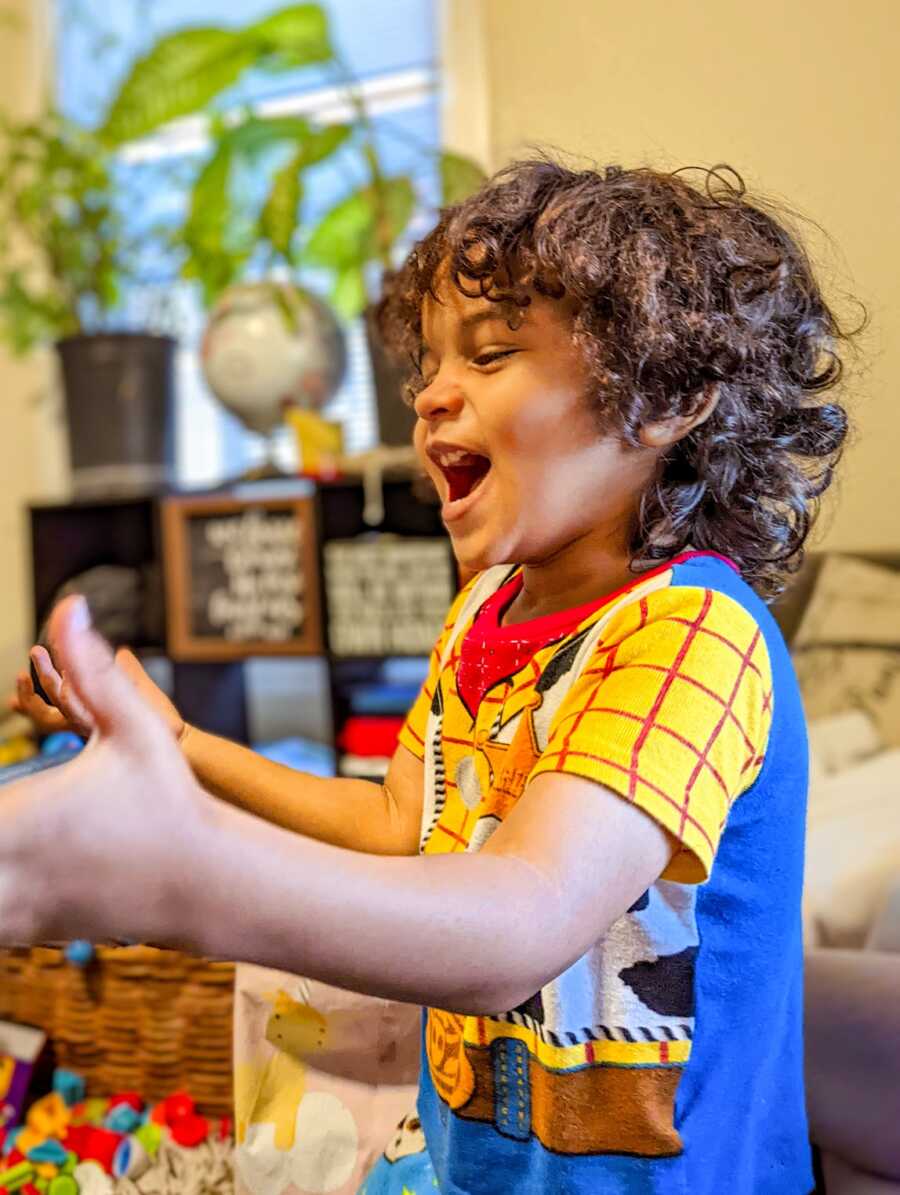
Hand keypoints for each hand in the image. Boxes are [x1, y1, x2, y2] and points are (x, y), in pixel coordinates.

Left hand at [0, 596, 208, 947]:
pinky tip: (12, 871)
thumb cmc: (170, 801)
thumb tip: (70, 604)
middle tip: (4, 808)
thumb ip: (91, 669)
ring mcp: (16, 911)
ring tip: (9, 842)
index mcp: (14, 821)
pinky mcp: (30, 931)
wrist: (205, 883)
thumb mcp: (137, 727)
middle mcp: (7, 873)